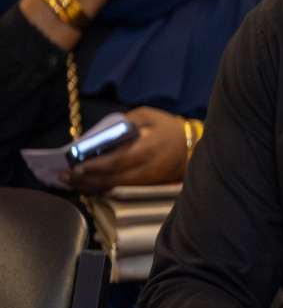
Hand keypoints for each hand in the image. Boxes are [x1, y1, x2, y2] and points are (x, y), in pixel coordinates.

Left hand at [63, 106, 189, 194]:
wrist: (192, 145)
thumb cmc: (167, 127)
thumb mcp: (148, 116)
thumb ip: (124, 124)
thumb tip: (99, 138)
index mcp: (150, 146)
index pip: (120, 159)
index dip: (97, 165)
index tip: (76, 166)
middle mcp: (150, 167)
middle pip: (115, 178)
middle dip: (88, 179)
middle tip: (65, 176)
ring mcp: (150, 181)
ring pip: (116, 189)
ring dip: (91, 187)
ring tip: (70, 183)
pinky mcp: (148, 188)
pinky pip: (121, 192)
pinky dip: (102, 190)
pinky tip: (87, 187)